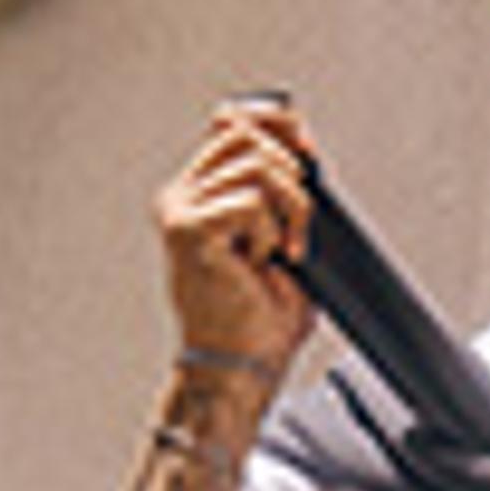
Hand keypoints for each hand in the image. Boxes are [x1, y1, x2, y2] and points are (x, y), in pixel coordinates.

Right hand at [155, 96, 316, 382]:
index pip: (233, 120)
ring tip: (280, 251)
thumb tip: (299, 139)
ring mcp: (180, 212)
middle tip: (295, 230)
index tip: (309, 154)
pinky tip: (259, 262)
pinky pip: (251, 200)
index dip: (277, 123)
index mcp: (199, 193)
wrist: (240, 370)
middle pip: (246, 132)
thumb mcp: (283, 238)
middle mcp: (182, 197)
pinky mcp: (189, 231)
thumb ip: (280, 186)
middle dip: (291, 177)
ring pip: (256, 165)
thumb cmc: (259, 321)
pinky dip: (269, 232)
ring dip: (288, 209)